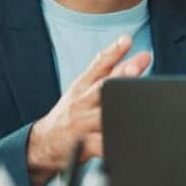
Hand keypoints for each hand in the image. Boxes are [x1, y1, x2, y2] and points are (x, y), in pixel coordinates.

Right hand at [26, 35, 151, 185]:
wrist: (44, 142)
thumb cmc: (71, 113)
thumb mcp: (81, 88)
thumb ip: (104, 69)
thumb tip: (127, 47)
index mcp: (83, 87)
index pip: (99, 65)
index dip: (113, 52)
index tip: (127, 40)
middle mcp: (82, 102)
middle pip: (103, 87)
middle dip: (121, 77)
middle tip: (136, 68)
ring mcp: (82, 124)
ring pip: (104, 115)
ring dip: (121, 110)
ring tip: (141, 104)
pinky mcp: (84, 145)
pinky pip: (101, 145)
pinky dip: (114, 142)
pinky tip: (130, 141)